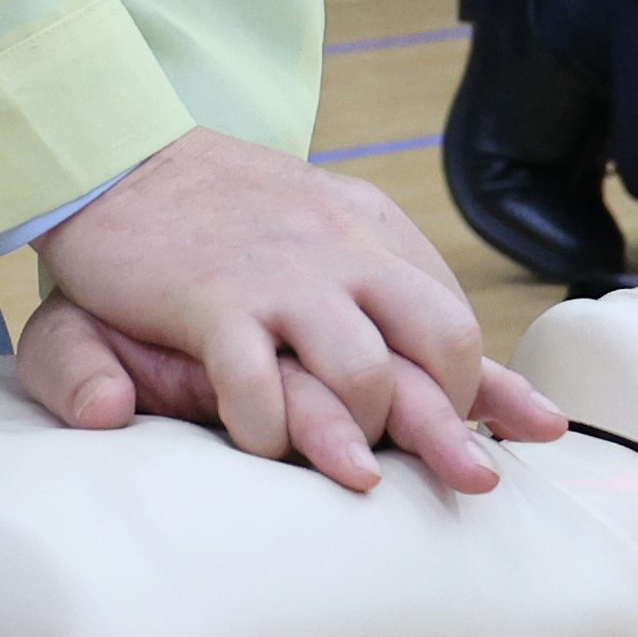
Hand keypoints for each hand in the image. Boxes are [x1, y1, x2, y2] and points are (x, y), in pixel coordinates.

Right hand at [20, 126, 559, 494]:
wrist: (117, 157)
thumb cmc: (223, 218)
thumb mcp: (322, 239)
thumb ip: (398, 303)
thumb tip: (494, 378)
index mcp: (371, 233)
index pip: (454, 317)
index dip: (486, 388)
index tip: (520, 436)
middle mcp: (343, 251)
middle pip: (440, 342)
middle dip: (450, 421)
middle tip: (458, 479)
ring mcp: (282, 276)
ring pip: (363, 372)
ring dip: (361, 436)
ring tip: (352, 473)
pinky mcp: (213, 300)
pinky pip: (260, 385)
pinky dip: (267, 432)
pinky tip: (259, 444)